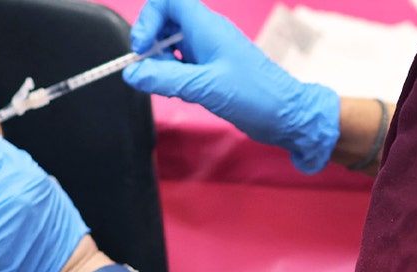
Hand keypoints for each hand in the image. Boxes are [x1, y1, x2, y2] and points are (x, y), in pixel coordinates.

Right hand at [121, 0, 339, 172]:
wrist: (284, 114)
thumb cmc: (253, 95)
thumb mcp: (204, 87)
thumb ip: (165, 79)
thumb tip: (132, 73)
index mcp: (207, 27)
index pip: (169, 2)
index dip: (148, 19)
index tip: (141, 47)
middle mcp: (207, 33)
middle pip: (166, 22)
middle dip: (151, 44)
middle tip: (149, 70)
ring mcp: (210, 50)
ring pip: (172, 44)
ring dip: (161, 63)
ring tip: (168, 85)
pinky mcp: (212, 68)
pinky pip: (182, 63)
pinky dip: (173, 75)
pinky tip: (179, 93)